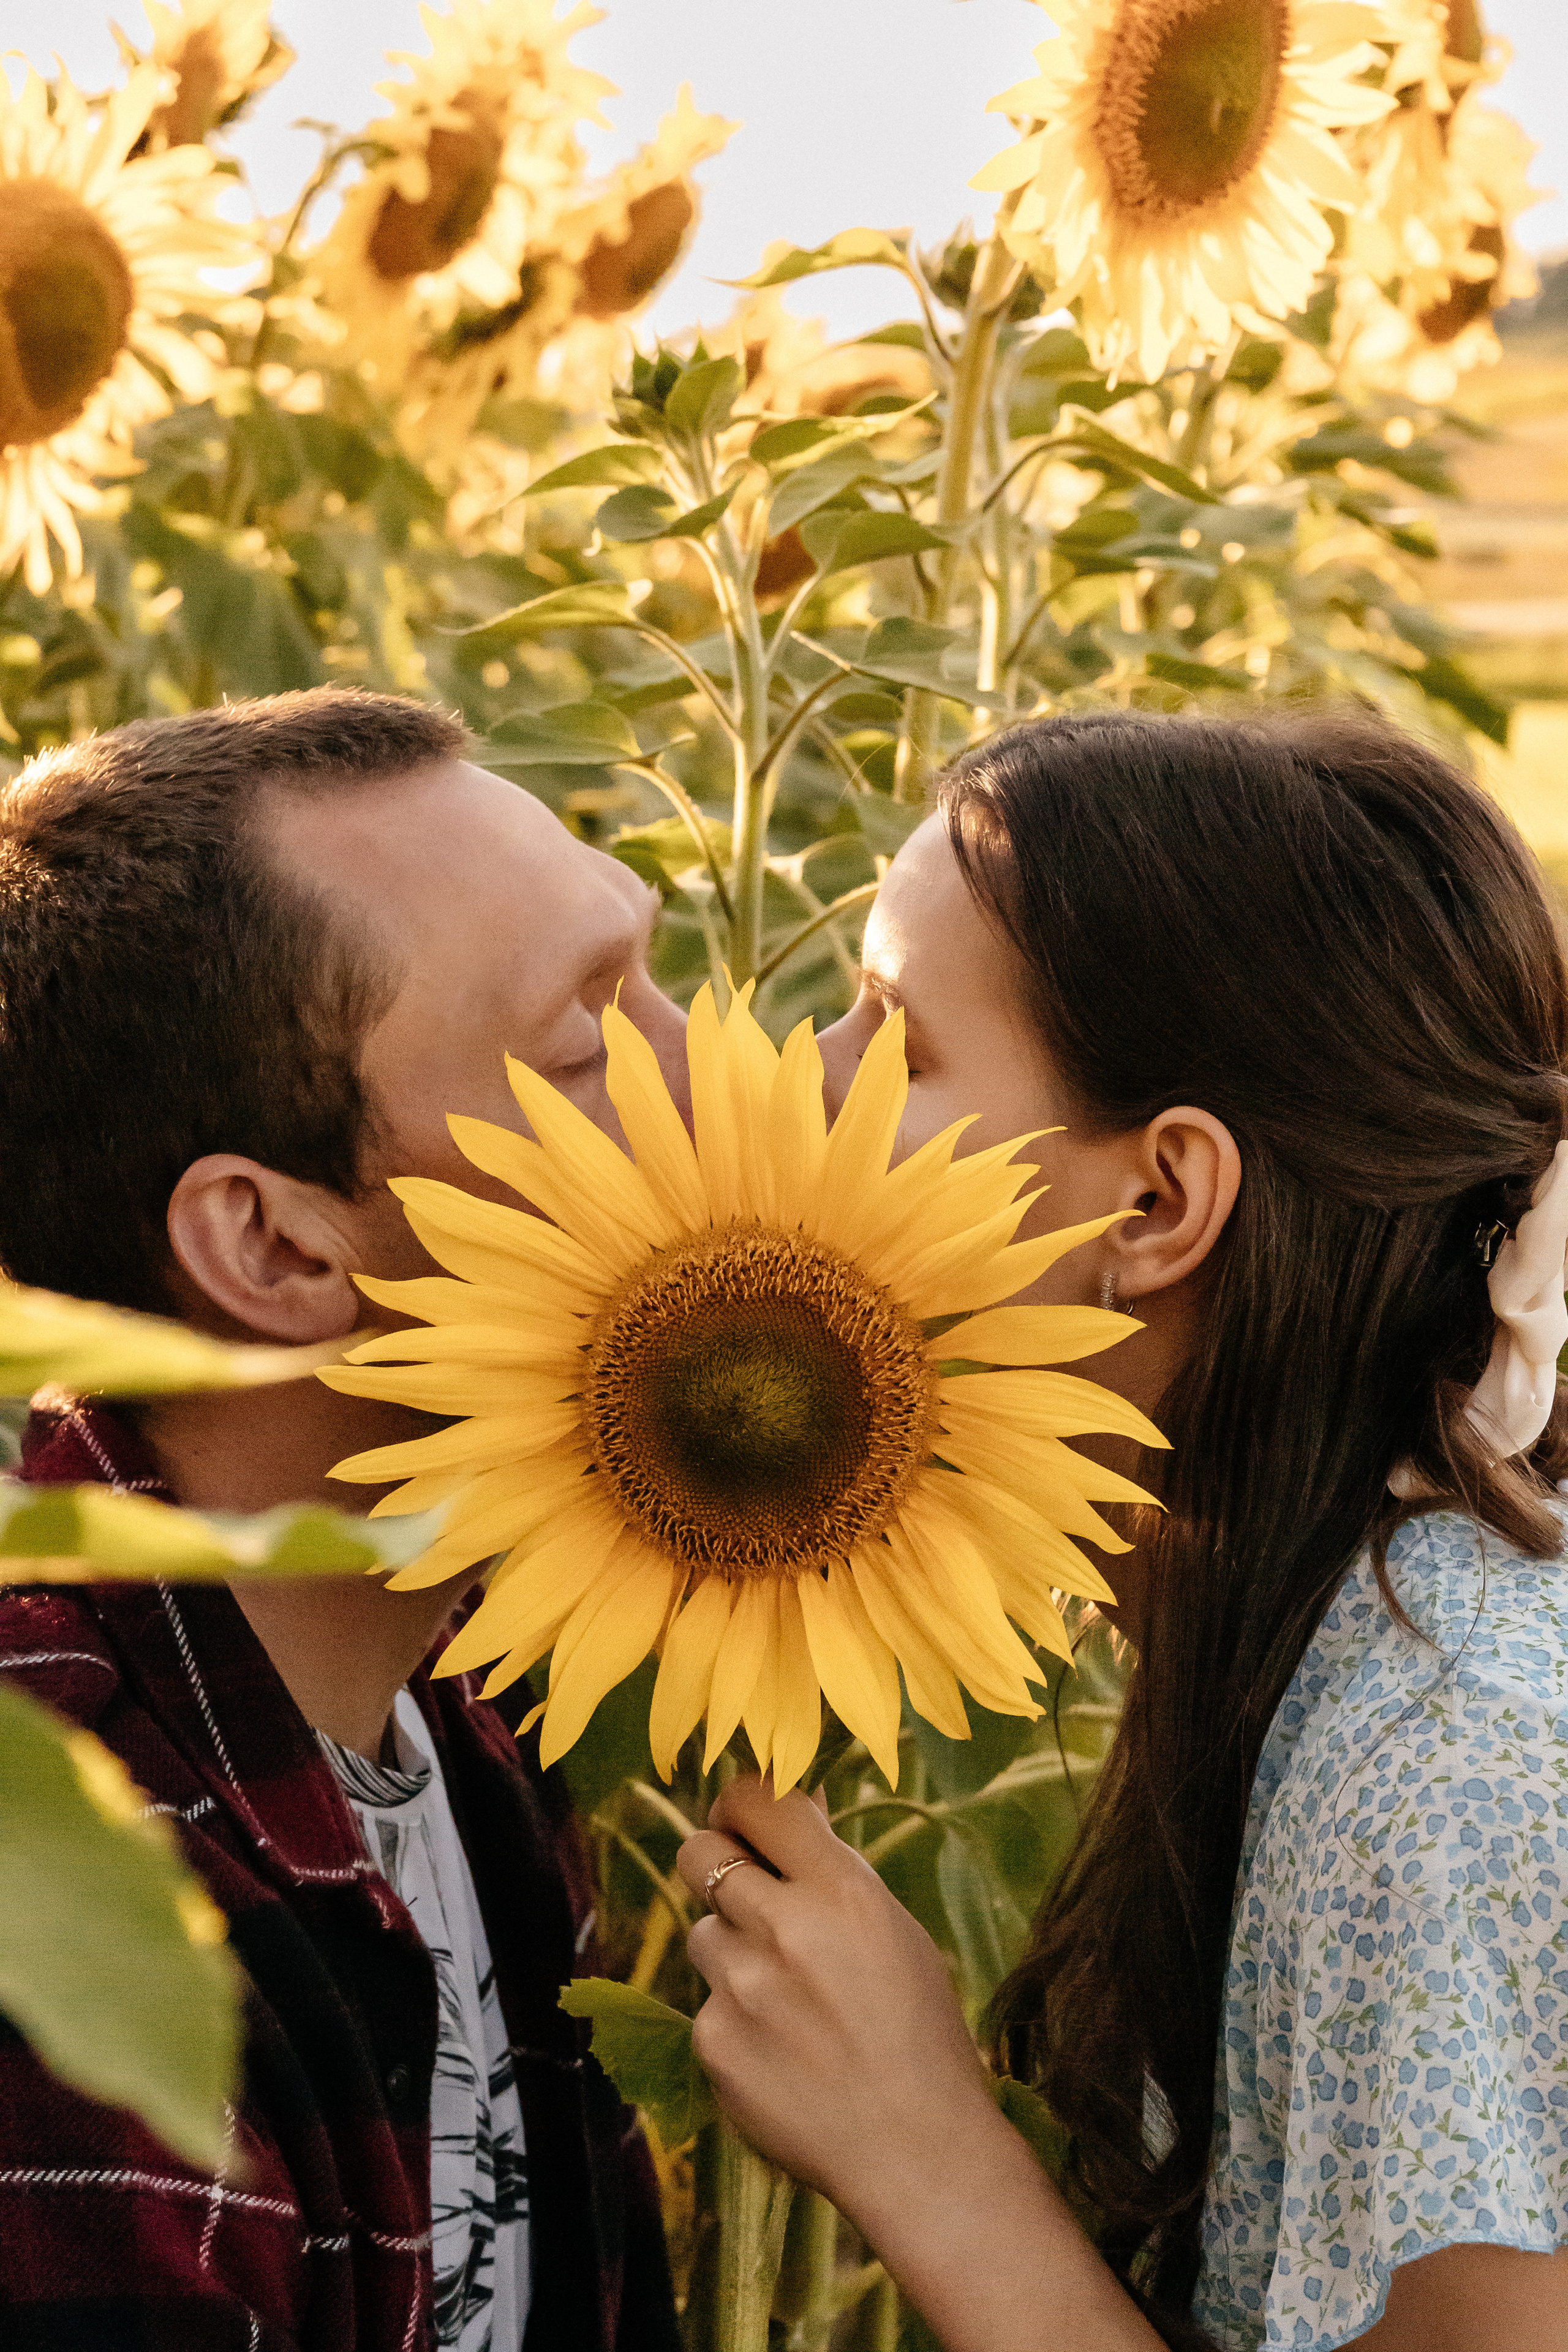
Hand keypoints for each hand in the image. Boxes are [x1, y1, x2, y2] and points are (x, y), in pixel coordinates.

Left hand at [675, 1775, 996, 2227]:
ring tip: (787, 2001)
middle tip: (745, 1889)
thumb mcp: (895, 1931)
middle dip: (716, 1861)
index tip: (744, 1814)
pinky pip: (707, 2007)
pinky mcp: (713, 2044)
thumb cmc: (919, 2034)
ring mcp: (740, 1989)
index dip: (740, 1800)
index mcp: (842, 1891)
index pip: (755, 1799)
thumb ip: (833, 1872)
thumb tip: (790, 1807)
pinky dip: (736, 2021)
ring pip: (703, 1934)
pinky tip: (783, 2054)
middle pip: (698, 1852)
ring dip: (733, 1952)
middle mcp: (783, 1929)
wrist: (915, 2153)